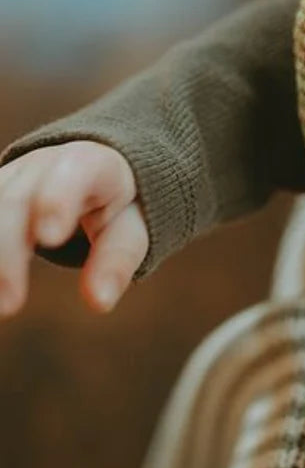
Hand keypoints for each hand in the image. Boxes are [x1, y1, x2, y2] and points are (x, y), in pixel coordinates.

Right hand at [0, 141, 148, 316]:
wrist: (91, 169)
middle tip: (9, 304)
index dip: (59, 199)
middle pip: (16, 198)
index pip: (77, 170)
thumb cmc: (115, 205)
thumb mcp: (130, 227)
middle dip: (7, 250)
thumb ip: (117, 259)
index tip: (50, 238)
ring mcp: (8, 175)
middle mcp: (43, 163)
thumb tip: (99, 302)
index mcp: (93, 163)